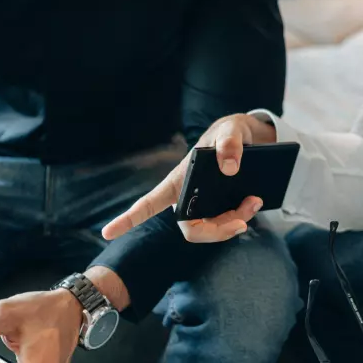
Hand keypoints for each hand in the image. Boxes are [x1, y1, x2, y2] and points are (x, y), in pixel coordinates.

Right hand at [101, 113, 276, 243]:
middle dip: (217, 231)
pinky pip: (227, 224)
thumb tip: (229, 168)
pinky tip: (255, 202)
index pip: (149, 203)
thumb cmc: (230, 132)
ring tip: (255, 203)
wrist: (251, 138)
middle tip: (242, 223)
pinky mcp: (221, 207)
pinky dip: (243, 217)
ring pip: (212, 230)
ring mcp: (205, 204)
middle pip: (190, 229)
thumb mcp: (232, 129)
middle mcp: (187, 196)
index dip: (128, 218)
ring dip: (235, 222)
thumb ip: (229, 142)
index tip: (106, 233)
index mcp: (178, 179)